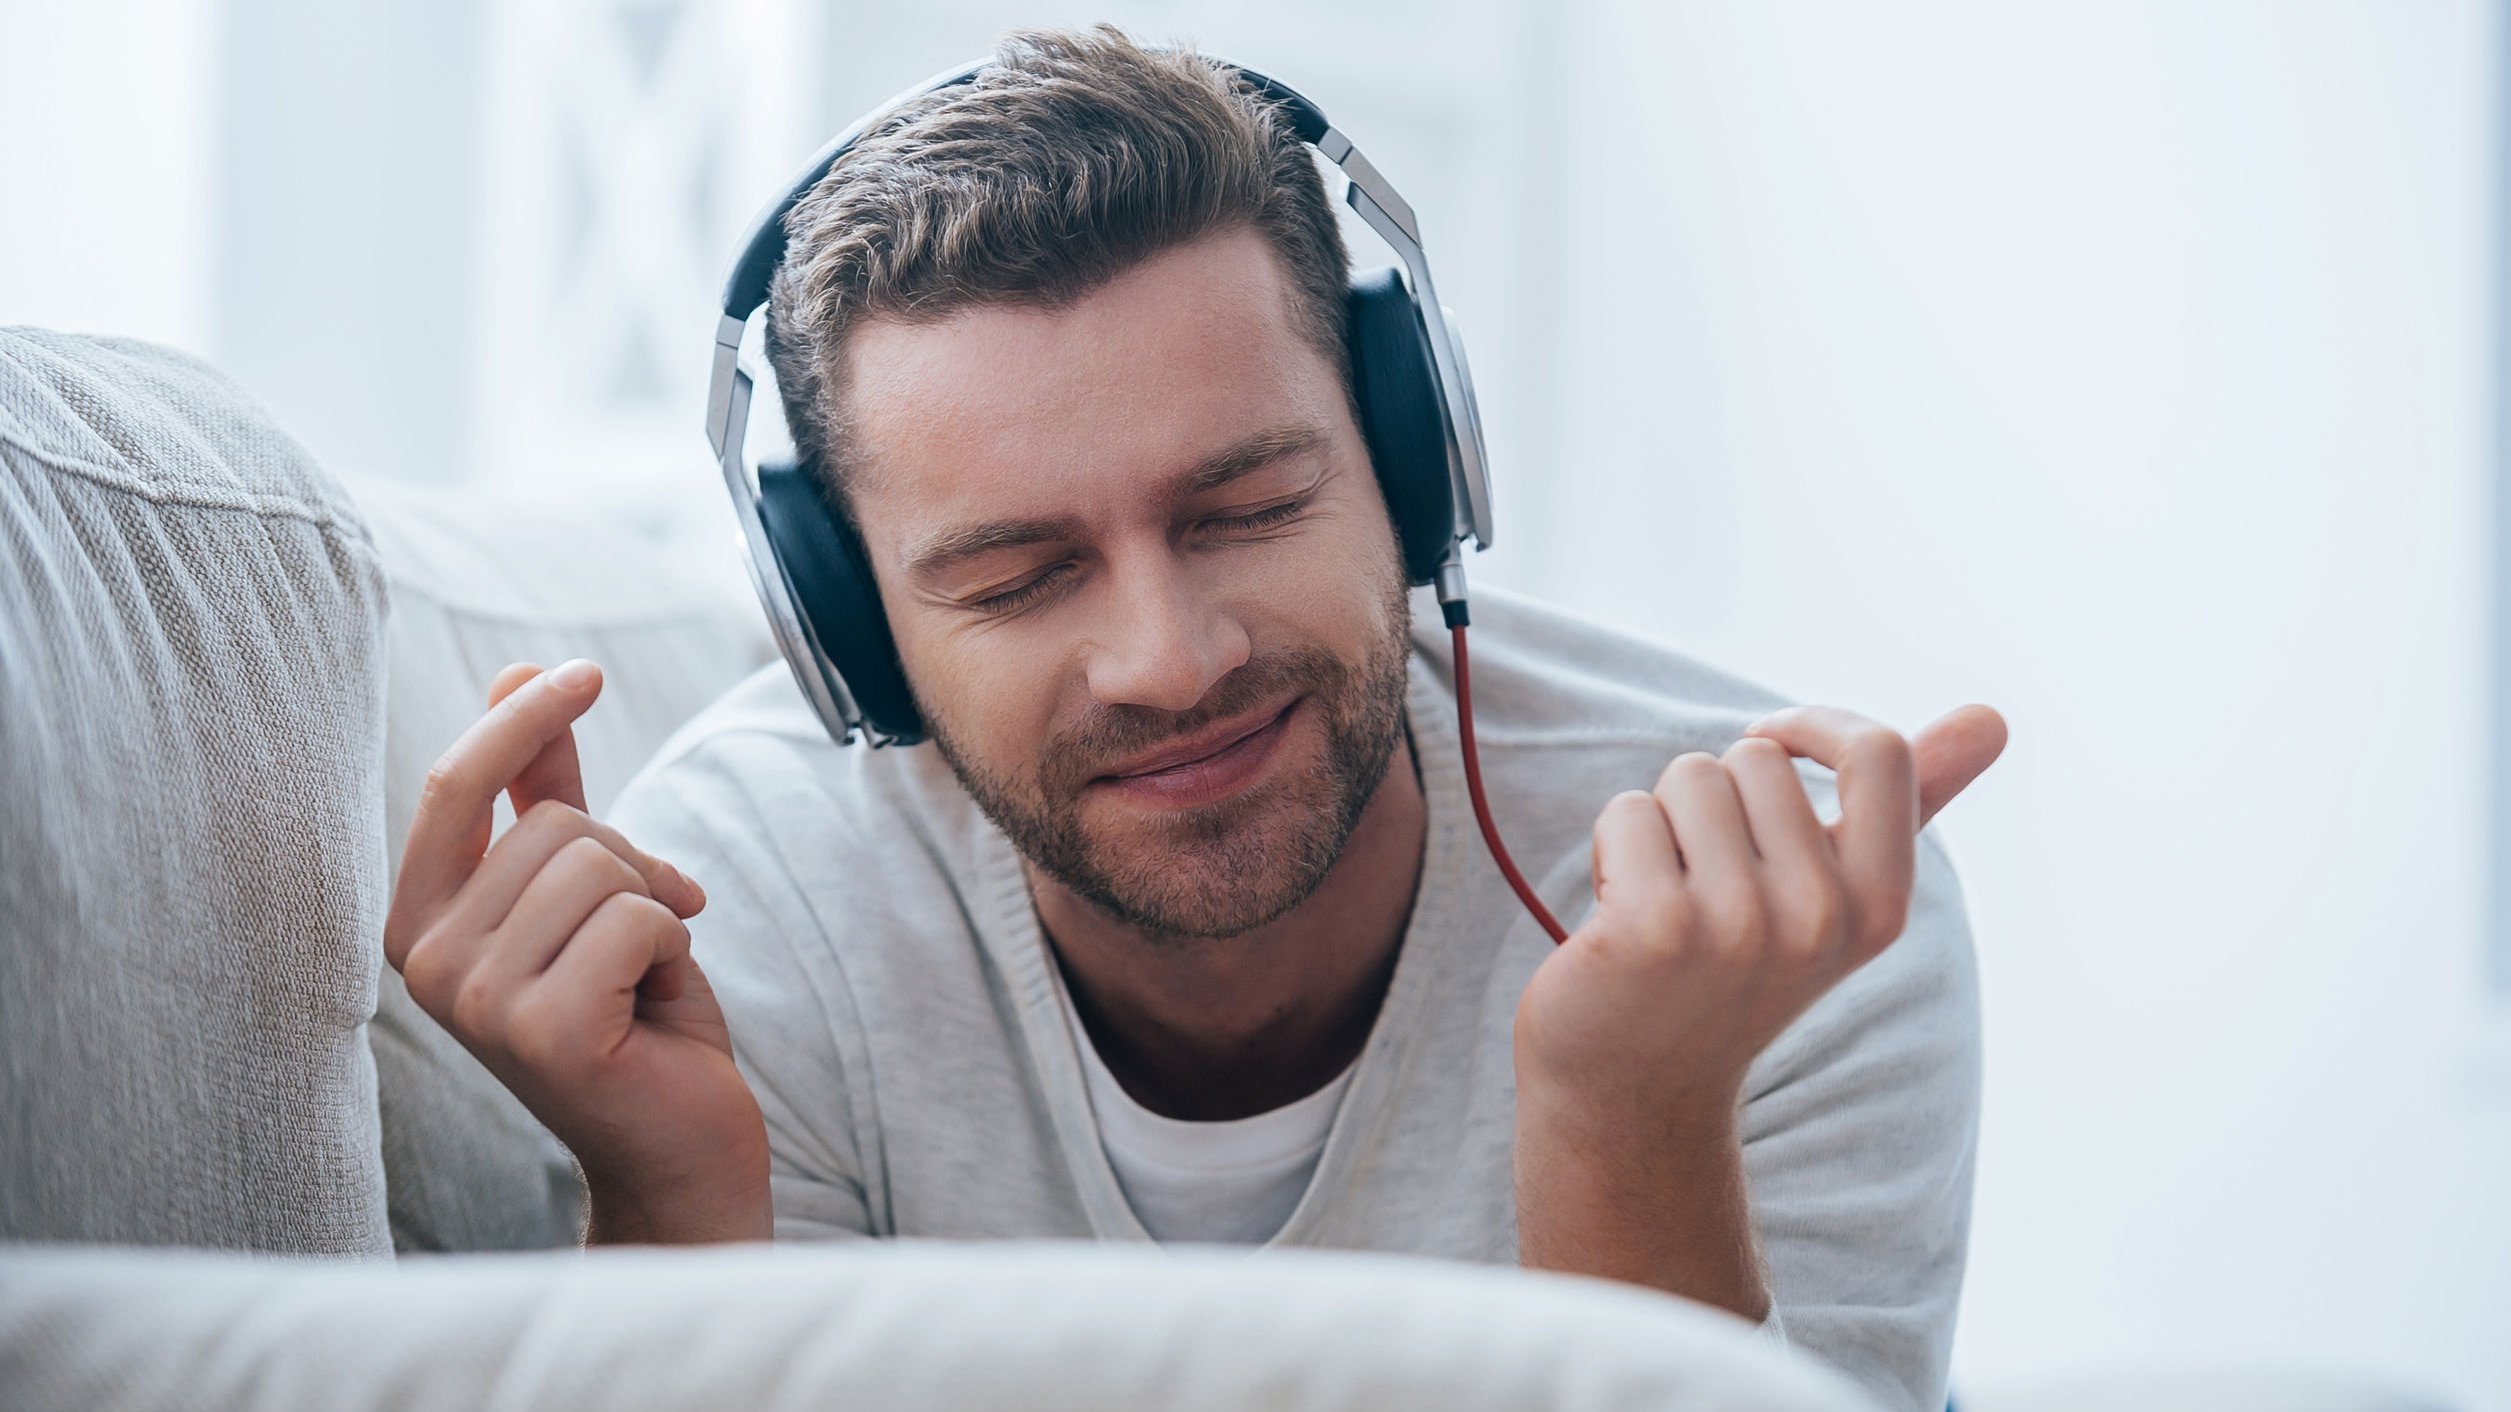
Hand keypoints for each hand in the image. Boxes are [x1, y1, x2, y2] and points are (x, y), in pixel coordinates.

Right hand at [384, 659, 769, 1243]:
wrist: (678, 1141)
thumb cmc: (634, 1013)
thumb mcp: (586, 888)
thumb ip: (544, 792)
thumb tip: (517, 670)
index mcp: (417, 923)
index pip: (453, 785)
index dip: (521, 717)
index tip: (587, 671)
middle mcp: (425, 964)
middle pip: (556, 823)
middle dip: (627, 860)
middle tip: (641, 932)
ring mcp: (476, 1003)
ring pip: (598, 864)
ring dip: (652, 907)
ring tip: (643, 973)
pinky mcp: (544, 1031)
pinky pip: (635, 917)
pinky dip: (672, 944)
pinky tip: (656, 1001)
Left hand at [1517, 703, 2006, 1113]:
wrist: (1641, 1090)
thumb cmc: (1737, 970)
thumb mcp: (1839, 898)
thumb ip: (1914, 804)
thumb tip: (1991, 716)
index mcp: (1881, 907)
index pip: (1879, 752)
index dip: (1814, 725)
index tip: (1768, 741)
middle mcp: (1821, 918)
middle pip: (1755, 756)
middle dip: (1716, 799)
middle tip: (1706, 886)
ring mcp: (1738, 925)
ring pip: (1689, 776)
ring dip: (1662, 823)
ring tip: (1667, 901)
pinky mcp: (1654, 926)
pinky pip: (1628, 812)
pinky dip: (1615, 849)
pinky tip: (1619, 920)